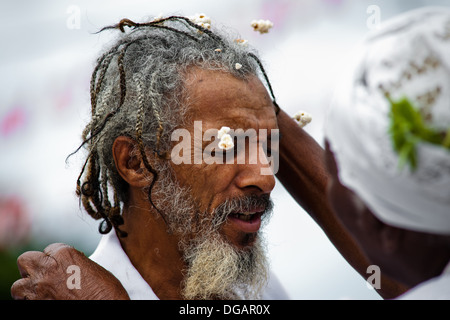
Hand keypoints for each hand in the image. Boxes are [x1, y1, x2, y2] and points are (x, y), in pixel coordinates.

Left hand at [11, 243, 129, 299]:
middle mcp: (48, 269)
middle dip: (34, 267)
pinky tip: (45, 301)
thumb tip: (71, 266)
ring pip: (19, 284)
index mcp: (65, 254)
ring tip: (41, 292)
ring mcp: (39, 289)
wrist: (108, 307)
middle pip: (27, 260)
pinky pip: (24, 301)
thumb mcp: (95, 268)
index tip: (61, 266)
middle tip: (45, 275)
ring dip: (28, 287)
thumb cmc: (106, 293)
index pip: (50, 249)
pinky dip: (32, 301)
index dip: (55, 259)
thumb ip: (77, 262)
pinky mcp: (36, 304)